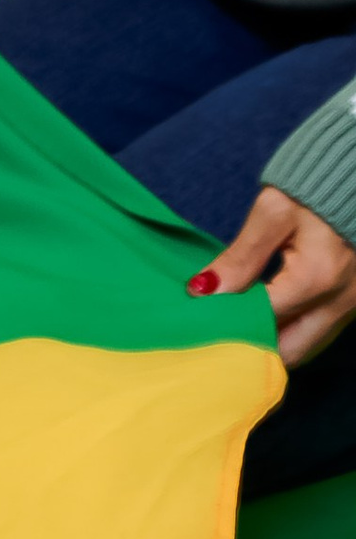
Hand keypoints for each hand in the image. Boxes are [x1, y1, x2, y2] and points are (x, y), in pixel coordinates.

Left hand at [194, 188, 355, 366]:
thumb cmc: (314, 187)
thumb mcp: (273, 211)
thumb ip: (239, 256)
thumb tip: (203, 290)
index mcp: (315, 280)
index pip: (260, 322)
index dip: (226, 323)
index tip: (198, 318)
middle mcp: (339, 302)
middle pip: (288, 351)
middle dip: (251, 349)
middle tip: (216, 335)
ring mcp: (352, 304)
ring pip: (306, 346)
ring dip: (272, 342)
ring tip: (235, 326)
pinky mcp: (354, 300)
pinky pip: (318, 330)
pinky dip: (291, 331)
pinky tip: (263, 316)